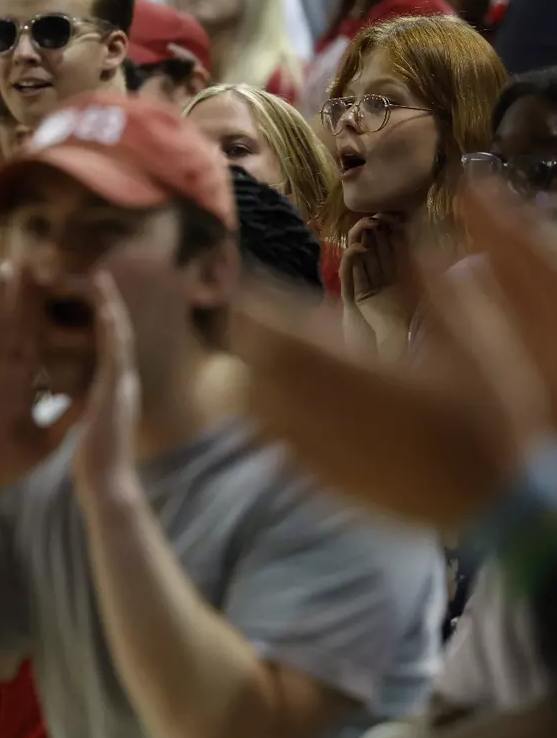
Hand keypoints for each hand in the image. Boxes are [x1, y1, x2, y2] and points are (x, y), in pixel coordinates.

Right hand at [0, 263, 81, 493]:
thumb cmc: (10, 462)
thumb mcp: (48, 439)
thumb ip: (68, 417)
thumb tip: (95, 395)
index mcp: (23, 380)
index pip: (39, 338)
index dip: (49, 312)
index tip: (62, 282)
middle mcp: (1, 372)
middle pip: (15, 325)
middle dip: (24, 292)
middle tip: (34, 256)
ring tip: (5, 272)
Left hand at [71, 273, 140, 500]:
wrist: (108, 486)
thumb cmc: (97, 462)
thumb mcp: (92, 425)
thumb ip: (91, 407)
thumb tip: (85, 399)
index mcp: (112, 388)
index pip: (106, 345)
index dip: (100, 319)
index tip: (92, 296)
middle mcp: (121, 381)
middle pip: (115, 331)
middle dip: (106, 302)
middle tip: (98, 273)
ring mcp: (122, 384)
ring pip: (118, 334)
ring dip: (109, 304)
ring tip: (100, 276)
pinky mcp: (117, 391)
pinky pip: (114, 353)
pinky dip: (111, 328)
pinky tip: (107, 306)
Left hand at [233, 197, 550, 527]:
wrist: (490, 500)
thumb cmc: (486, 416)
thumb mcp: (471, 343)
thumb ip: (434, 289)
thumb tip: (419, 238)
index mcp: (346, 364)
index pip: (265, 323)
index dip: (252, 298)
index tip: (255, 280)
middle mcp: (314, 404)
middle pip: (248, 357)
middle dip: (250, 331)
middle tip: (264, 311)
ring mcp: (309, 443)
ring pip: (251, 398)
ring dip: (255, 370)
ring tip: (277, 352)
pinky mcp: (314, 473)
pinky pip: (271, 433)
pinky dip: (271, 409)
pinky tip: (297, 399)